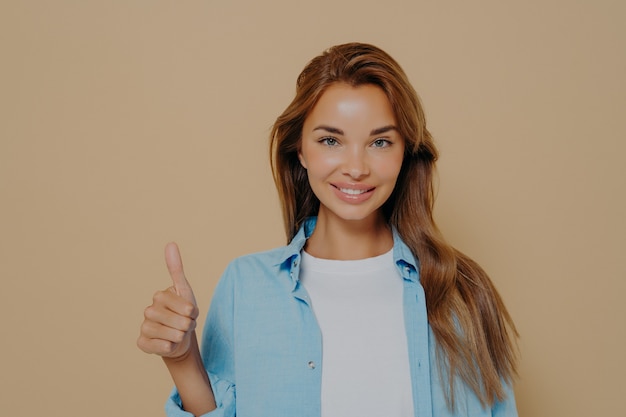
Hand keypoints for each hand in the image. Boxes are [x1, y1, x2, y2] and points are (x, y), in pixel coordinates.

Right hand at [137, 242, 198, 359]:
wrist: (179, 338)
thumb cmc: (183, 313)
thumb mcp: (185, 290)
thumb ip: (176, 268)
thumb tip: (170, 243)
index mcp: (159, 296)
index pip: (186, 307)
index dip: (193, 312)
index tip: (189, 312)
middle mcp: (148, 310)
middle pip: (180, 321)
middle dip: (188, 325)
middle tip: (184, 324)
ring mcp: (144, 327)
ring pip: (173, 334)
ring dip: (181, 336)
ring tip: (178, 333)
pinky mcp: (142, 343)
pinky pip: (162, 346)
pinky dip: (170, 346)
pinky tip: (168, 343)